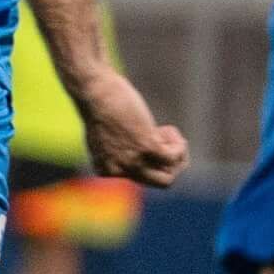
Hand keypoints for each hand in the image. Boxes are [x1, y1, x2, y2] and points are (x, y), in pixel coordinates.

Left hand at [73, 60, 188, 187]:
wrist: (95, 90)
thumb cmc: (98, 105)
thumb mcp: (103, 133)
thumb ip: (118, 148)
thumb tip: (143, 152)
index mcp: (106, 169)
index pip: (140, 177)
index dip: (149, 157)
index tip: (142, 137)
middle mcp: (119, 170)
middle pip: (158, 183)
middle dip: (169, 164)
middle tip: (165, 141)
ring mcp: (133, 161)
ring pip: (168, 177)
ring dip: (176, 155)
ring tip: (168, 133)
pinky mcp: (147, 147)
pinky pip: (174, 157)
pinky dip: (179, 145)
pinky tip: (169, 129)